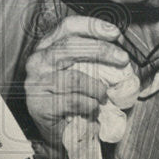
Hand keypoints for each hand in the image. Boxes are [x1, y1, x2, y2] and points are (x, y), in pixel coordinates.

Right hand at [24, 15, 130, 147]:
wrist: (58, 132)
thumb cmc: (70, 97)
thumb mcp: (80, 71)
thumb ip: (92, 58)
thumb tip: (120, 51)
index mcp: (47, 47)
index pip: (67, 26)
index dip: (92, 26)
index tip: (114, 33)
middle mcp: (38, 60)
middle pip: (70, 46)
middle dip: (101, 50)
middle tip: (122, 59)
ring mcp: (36, 82)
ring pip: (75, 78)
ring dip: (97, 88)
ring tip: (104, 96)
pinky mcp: (39, 105)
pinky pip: (74, 101)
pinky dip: (90, 105)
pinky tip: (93, 109)